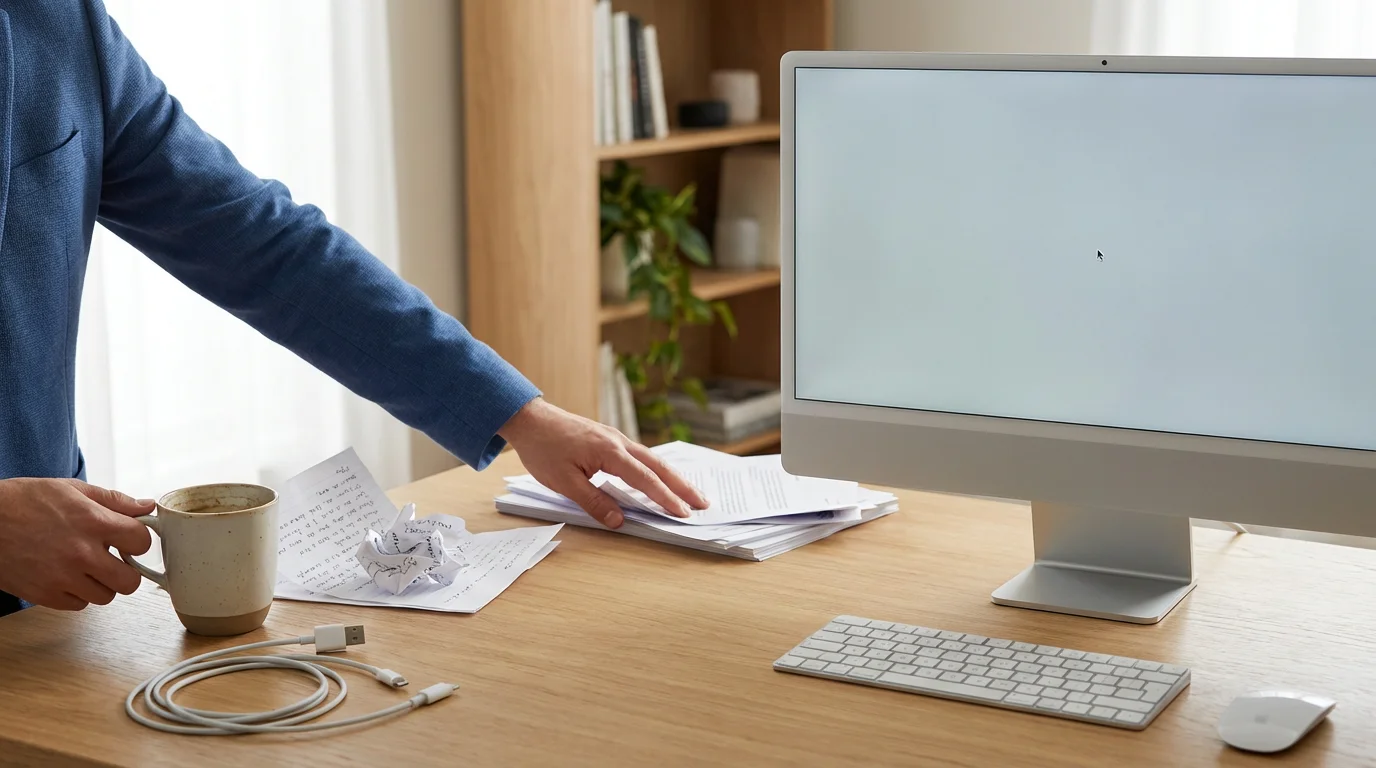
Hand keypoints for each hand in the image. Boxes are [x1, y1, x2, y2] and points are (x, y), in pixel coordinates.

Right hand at [0, 478, 153, 609]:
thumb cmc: (24, 501)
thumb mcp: (72, 490)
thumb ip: (114, 501)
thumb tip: (147, 507)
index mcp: (93, 522)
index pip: (142, 541)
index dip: (138, 540)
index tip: (128, 539)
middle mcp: (81, 553)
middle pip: (130, 580)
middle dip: (126, 570)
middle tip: (113, 560)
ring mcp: (62, 578)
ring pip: (105, 596)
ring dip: (101, 583)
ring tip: (85, 567)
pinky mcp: (44, 595)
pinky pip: (78, 605)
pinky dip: (77, 594)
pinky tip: (66, 576)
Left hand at [499, 398, 708, 527]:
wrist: (529, 419)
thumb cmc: (543, 448)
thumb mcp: (564, 482)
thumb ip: (593, 502)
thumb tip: (618, 521)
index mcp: (609, 452)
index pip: (645, 480)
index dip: (666, 498)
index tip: (684, 513)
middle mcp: (618, 442)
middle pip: (658, 466)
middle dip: (682, 486)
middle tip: (703, 502)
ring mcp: (615, 438)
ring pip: (651, 459)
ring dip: (672, 477)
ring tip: (689, 493)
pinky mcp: (608, 439)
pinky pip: (639, 456)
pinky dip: (656, 468)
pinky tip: (659, 477)